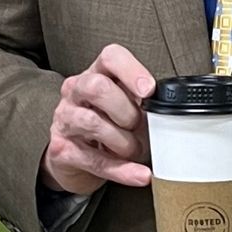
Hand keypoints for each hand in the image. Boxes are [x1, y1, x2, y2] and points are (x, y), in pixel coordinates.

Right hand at [42, 43, 156, 195]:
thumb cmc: (108, 125)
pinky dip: (122, 170)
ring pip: (92, 122)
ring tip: (133, 149)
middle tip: (137, 125)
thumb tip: (169, 110)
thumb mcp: (126, 107)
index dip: (131, 71)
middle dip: (125, 110)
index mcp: (95, 73)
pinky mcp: (62, 149)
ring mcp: (65, 119)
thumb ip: (142, 102)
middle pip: (96, 87)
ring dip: (123, 141)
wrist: (76, 159)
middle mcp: (75, 91)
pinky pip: (94, 160)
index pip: (110, 57)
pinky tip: (139, 174)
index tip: (149, 90)